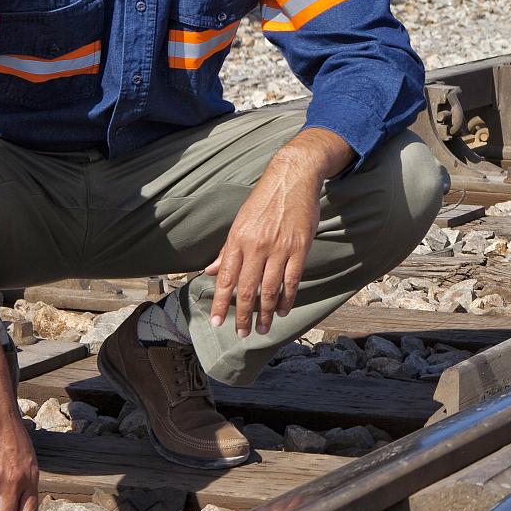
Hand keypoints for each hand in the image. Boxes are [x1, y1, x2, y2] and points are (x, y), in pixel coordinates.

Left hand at [206, 127, 352, 337]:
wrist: (293, 177)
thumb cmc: (264, 199)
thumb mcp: (240, 221)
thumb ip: (227, 249)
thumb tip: (211, 270)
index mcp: (237, 239)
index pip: (225, 278)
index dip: (219, 302)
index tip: (216, 321)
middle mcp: (256, 246)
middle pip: (247, 289)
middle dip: (243, 315)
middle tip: (242, 332)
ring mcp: (279, 248)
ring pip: (269, 289)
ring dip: (265, 313)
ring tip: (262, 328)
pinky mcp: (299, 248)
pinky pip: (292, 280)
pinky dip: (286, 298)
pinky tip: (282, 310)